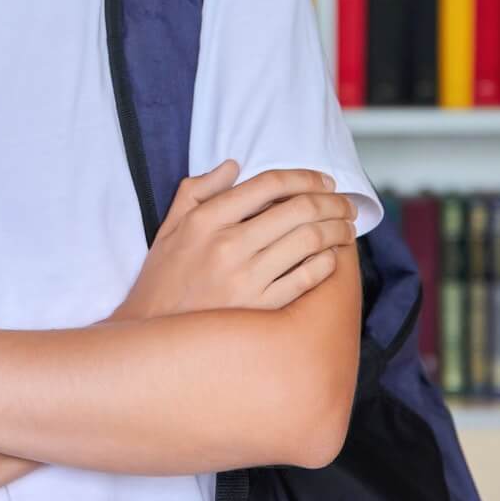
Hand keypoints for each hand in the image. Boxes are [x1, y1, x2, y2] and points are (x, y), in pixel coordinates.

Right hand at [110, 162, 358, 320]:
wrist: (153, 334)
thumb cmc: (163, 278)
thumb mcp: (169, 226)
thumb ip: (197, 190)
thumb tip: (233, 166)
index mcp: (205, 220)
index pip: (268, 184)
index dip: (304, 177)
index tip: (323, 181)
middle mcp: (228, 245)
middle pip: (297, 209)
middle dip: (332, 202)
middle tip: (345, 204)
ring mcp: (246, 279)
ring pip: (310, 241)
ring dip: (337, 230)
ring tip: (346, 228)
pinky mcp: (261, 308)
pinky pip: (307, 278)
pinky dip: (327, 263)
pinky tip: (330, 258)